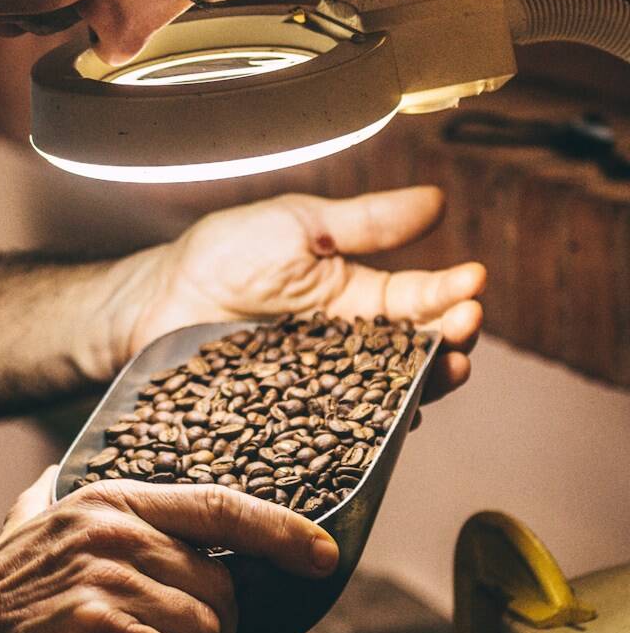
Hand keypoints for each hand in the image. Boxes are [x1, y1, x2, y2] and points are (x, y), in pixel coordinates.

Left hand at [111, 186, 482, 405]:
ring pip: (390, 397)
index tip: (474, 280)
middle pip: (417, 354)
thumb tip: (437, 201)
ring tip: (447, 371)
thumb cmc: (224, 255)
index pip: (419, 298)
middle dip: (451, 341)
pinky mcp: (295, 420)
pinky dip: (372, 429)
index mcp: (358, 298)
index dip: (451, 291)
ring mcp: (326, 389)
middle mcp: (351, 349)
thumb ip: (367, 223)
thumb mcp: (300, 226)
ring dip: (427, 387)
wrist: (158, 300)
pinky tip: (395, 422)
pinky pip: (341, 431)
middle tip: (465, 327)